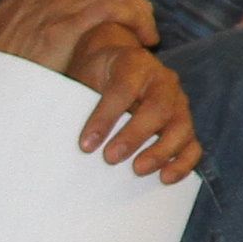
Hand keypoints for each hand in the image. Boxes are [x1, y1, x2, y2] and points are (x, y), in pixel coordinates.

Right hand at [0, 0, 156, 74]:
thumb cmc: (5, 55)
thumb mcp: (14, 12)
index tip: (133, 12)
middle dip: (138, 0)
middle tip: (146, 26)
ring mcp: (58, 1)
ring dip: (141, 12)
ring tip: (148, 35)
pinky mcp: (65, 23)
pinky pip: (113, 7)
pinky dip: (135, 19)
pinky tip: (142, 38)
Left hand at [37, 18, 198, 178]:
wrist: (115, 64)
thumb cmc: (94, 76)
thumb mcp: (82, 76)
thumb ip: (75, 98)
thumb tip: (49, 134)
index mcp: (134, 62)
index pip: (122, 90)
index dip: (104, 118)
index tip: (85, 144)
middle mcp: (162, 80)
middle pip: (157, 107)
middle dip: (133, 135)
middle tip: (110, 158)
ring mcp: (178, 102)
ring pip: (180, 126)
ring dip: (160, 151)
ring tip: (137, 170)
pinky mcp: (185, 124)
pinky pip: (193, 144)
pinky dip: (183, 162)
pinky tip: (165, 178)